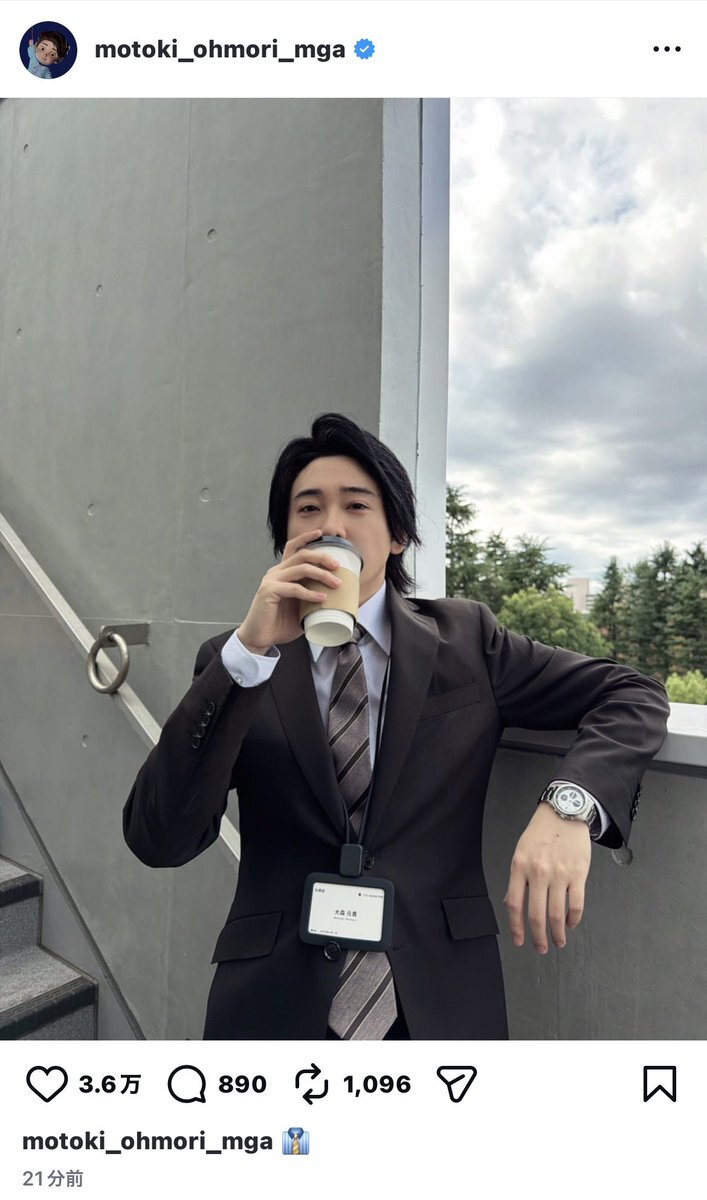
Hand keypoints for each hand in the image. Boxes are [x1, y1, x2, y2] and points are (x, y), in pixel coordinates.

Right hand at [237, 529, 341, 652]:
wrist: (259, 638)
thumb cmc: (279, 624)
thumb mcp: (300, 609)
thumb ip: (312, 599)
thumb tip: (337, 601)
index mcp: (282, 573)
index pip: (293, 548)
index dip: (306, 538)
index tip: (321, 534)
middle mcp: (276, 573)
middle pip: (301, 555)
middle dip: (322, 557)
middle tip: (337, 565)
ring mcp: (271, 581)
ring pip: (300, 568)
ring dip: (321, 574)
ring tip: (336, 583)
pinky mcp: (268, 591)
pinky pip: (294, 588)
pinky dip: (310, 593)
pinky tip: (322, 599)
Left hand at [503, 802, 591, 952]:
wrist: (565, 812)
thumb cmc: (541, 832)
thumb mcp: (521, 851)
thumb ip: (517, 878)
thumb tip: (510, 903)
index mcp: (520, 867)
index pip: (514, 904)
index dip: (516, 927)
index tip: (519, 941)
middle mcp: (538, 872)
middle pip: (536, 914)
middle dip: (538, 937)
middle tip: (541, 948)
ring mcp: (560, 874)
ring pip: (557, 914)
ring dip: (558, 933)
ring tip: (558, 941)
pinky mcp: (579, 874)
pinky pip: (576, 904)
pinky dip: (573, 919)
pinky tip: (571, 924)